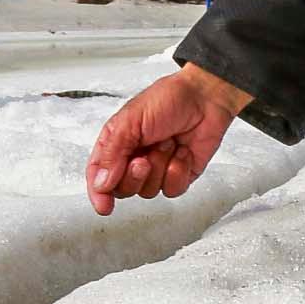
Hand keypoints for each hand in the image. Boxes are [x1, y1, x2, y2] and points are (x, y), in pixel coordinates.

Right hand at [85, 65, 250, 211]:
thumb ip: (112, 154)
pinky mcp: (179, 174)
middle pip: (123, 189)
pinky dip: (178, 171)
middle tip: (144, 158)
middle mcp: (134, 158)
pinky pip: (172, 190)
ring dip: (160, 166)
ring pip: (148, 191)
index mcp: (117, 143)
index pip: (99, 176)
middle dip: (135, 176)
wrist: (205, 97)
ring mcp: (157, 168)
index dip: (99, 193)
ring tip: (168, 143)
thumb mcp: (130, 120)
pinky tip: (182, 152)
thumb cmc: (168, 99)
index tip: (104, 206)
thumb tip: (101, 184)